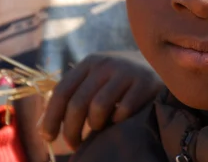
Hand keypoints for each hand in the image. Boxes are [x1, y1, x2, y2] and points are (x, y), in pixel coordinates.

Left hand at [39, 51, 161, 149]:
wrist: (163, 66)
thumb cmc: (122, 81)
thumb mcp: (97, 80)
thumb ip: (75, 96)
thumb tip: (44, 128)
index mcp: (90, 62)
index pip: (62, 91)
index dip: (52, 116)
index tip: (47, 137)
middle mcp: (106, 64)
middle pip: (78, 102)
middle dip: (71, 129)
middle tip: (74, 144)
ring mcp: (127, 72)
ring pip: (98, 107)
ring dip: (95, 125)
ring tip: (98, 130)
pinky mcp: (145, 83)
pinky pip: (123, 111)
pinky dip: (117, 121)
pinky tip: (119, 121)